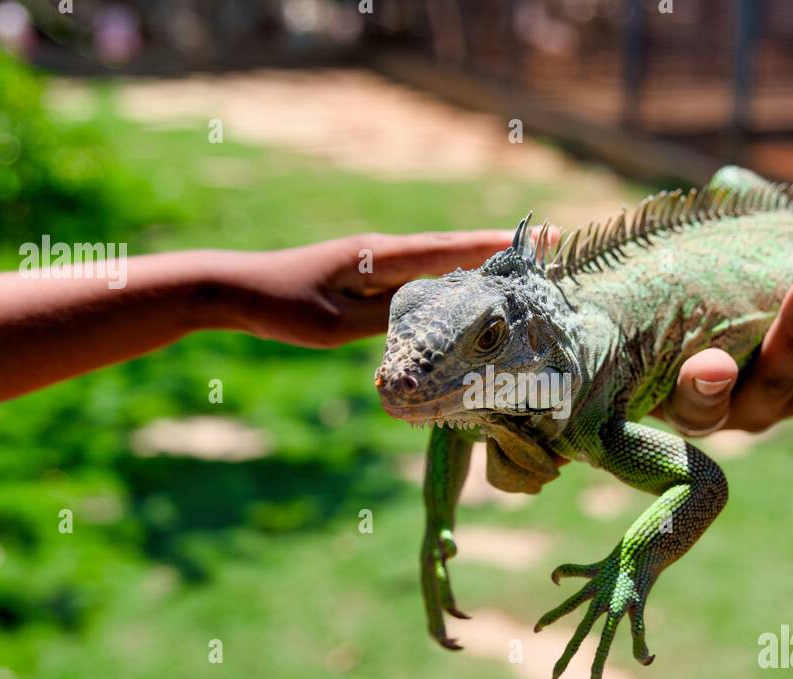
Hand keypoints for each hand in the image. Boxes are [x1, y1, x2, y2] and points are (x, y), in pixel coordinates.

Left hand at [216, 230, 518, 347]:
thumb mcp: (339, 324)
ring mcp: (379, 260)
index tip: (539, 239)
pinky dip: (453, 274)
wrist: (241, 289)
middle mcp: (387, 252)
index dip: (497, 247)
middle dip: (502, 247)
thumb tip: (439, 319)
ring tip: (524, 262)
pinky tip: (468, 285)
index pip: (451, 250)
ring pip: (441, 259)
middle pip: (455, 248)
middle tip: (551, 242)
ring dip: (481, 259)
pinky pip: (423, 273)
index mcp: (383, 258)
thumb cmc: (287, 308)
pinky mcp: (370, 273)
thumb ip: (389, 321)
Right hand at [658, 225, 792, 433]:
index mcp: (692, 403)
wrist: (740, 304)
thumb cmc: (672, 306)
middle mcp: (748, 408)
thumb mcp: (657, 298)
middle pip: (777, 381)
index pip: (697, 407)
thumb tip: (598, 219)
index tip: (714, 363)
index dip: (705, 389)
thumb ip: (652, 267)